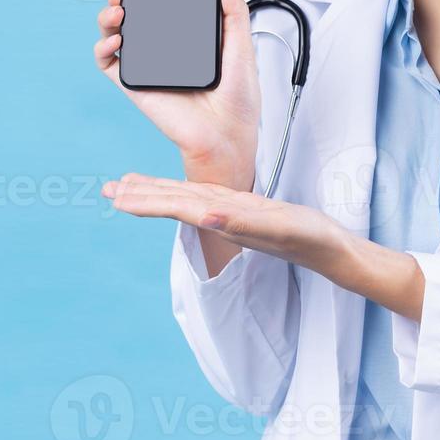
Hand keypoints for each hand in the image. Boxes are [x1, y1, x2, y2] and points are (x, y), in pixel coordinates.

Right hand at [93, 0, 259, 190]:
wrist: (227, 135)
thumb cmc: (238, 98)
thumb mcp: (241, 47)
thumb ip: (234, 11)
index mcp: (188, 37)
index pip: (164, 4)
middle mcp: (163, 48)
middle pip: (135, 14)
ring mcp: (147, 65)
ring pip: (115, 33)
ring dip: (108, 15)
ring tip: (119, 7)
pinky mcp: (134, 84)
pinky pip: (108, 62)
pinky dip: (103, 47)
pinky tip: (116, 39)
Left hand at [102, 173, 348, 274]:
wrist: (331, 251)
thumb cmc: (309, 239)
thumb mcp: (278, 227)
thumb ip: (242, 224)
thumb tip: (205, 217)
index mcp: (224, 219)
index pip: (177, 206)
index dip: (147, 200)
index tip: (117, 196)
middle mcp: (223, 217)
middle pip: (174, 203)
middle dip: (141, 196)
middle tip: (107, 190)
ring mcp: (232, 214)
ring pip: (187, 199)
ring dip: (158, 193)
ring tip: (131, 187)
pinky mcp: (245, 209)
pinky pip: (207, 197)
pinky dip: (186, 192)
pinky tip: (179, 195)